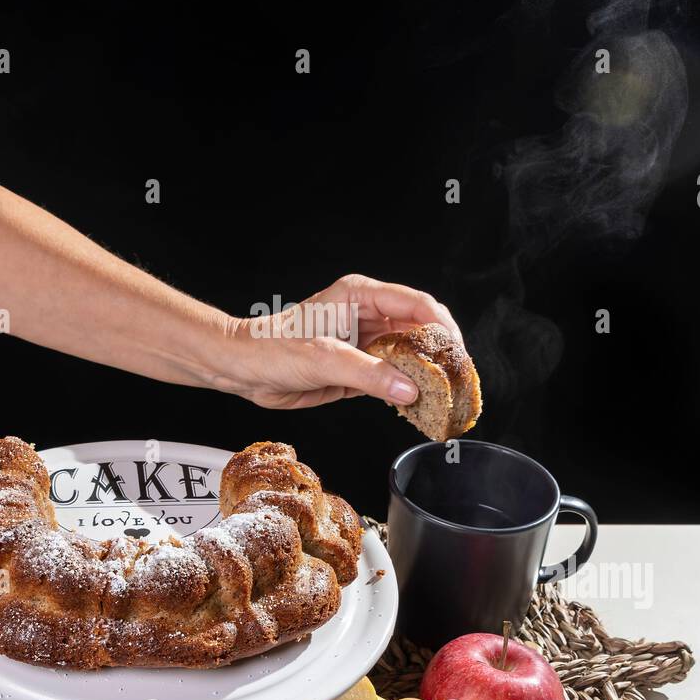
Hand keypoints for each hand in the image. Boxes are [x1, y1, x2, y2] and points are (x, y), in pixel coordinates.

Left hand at [224, 273, 462, 408]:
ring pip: (411, 354)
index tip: (457, 353)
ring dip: (427, 374)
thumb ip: (368, 374)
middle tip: (457, 379)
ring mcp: (366, 342)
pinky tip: (419, 403)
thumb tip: (409, 388)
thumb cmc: (271, 348)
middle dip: (441, 353)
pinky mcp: (360, 368)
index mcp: (361, 296)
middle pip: (421, 329)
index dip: (442, 328)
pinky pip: (394, 377)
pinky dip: (409, 389)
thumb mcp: (322, 359)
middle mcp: (368, 315)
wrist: (242, 368)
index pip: (417, 304)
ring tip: (445, 394)